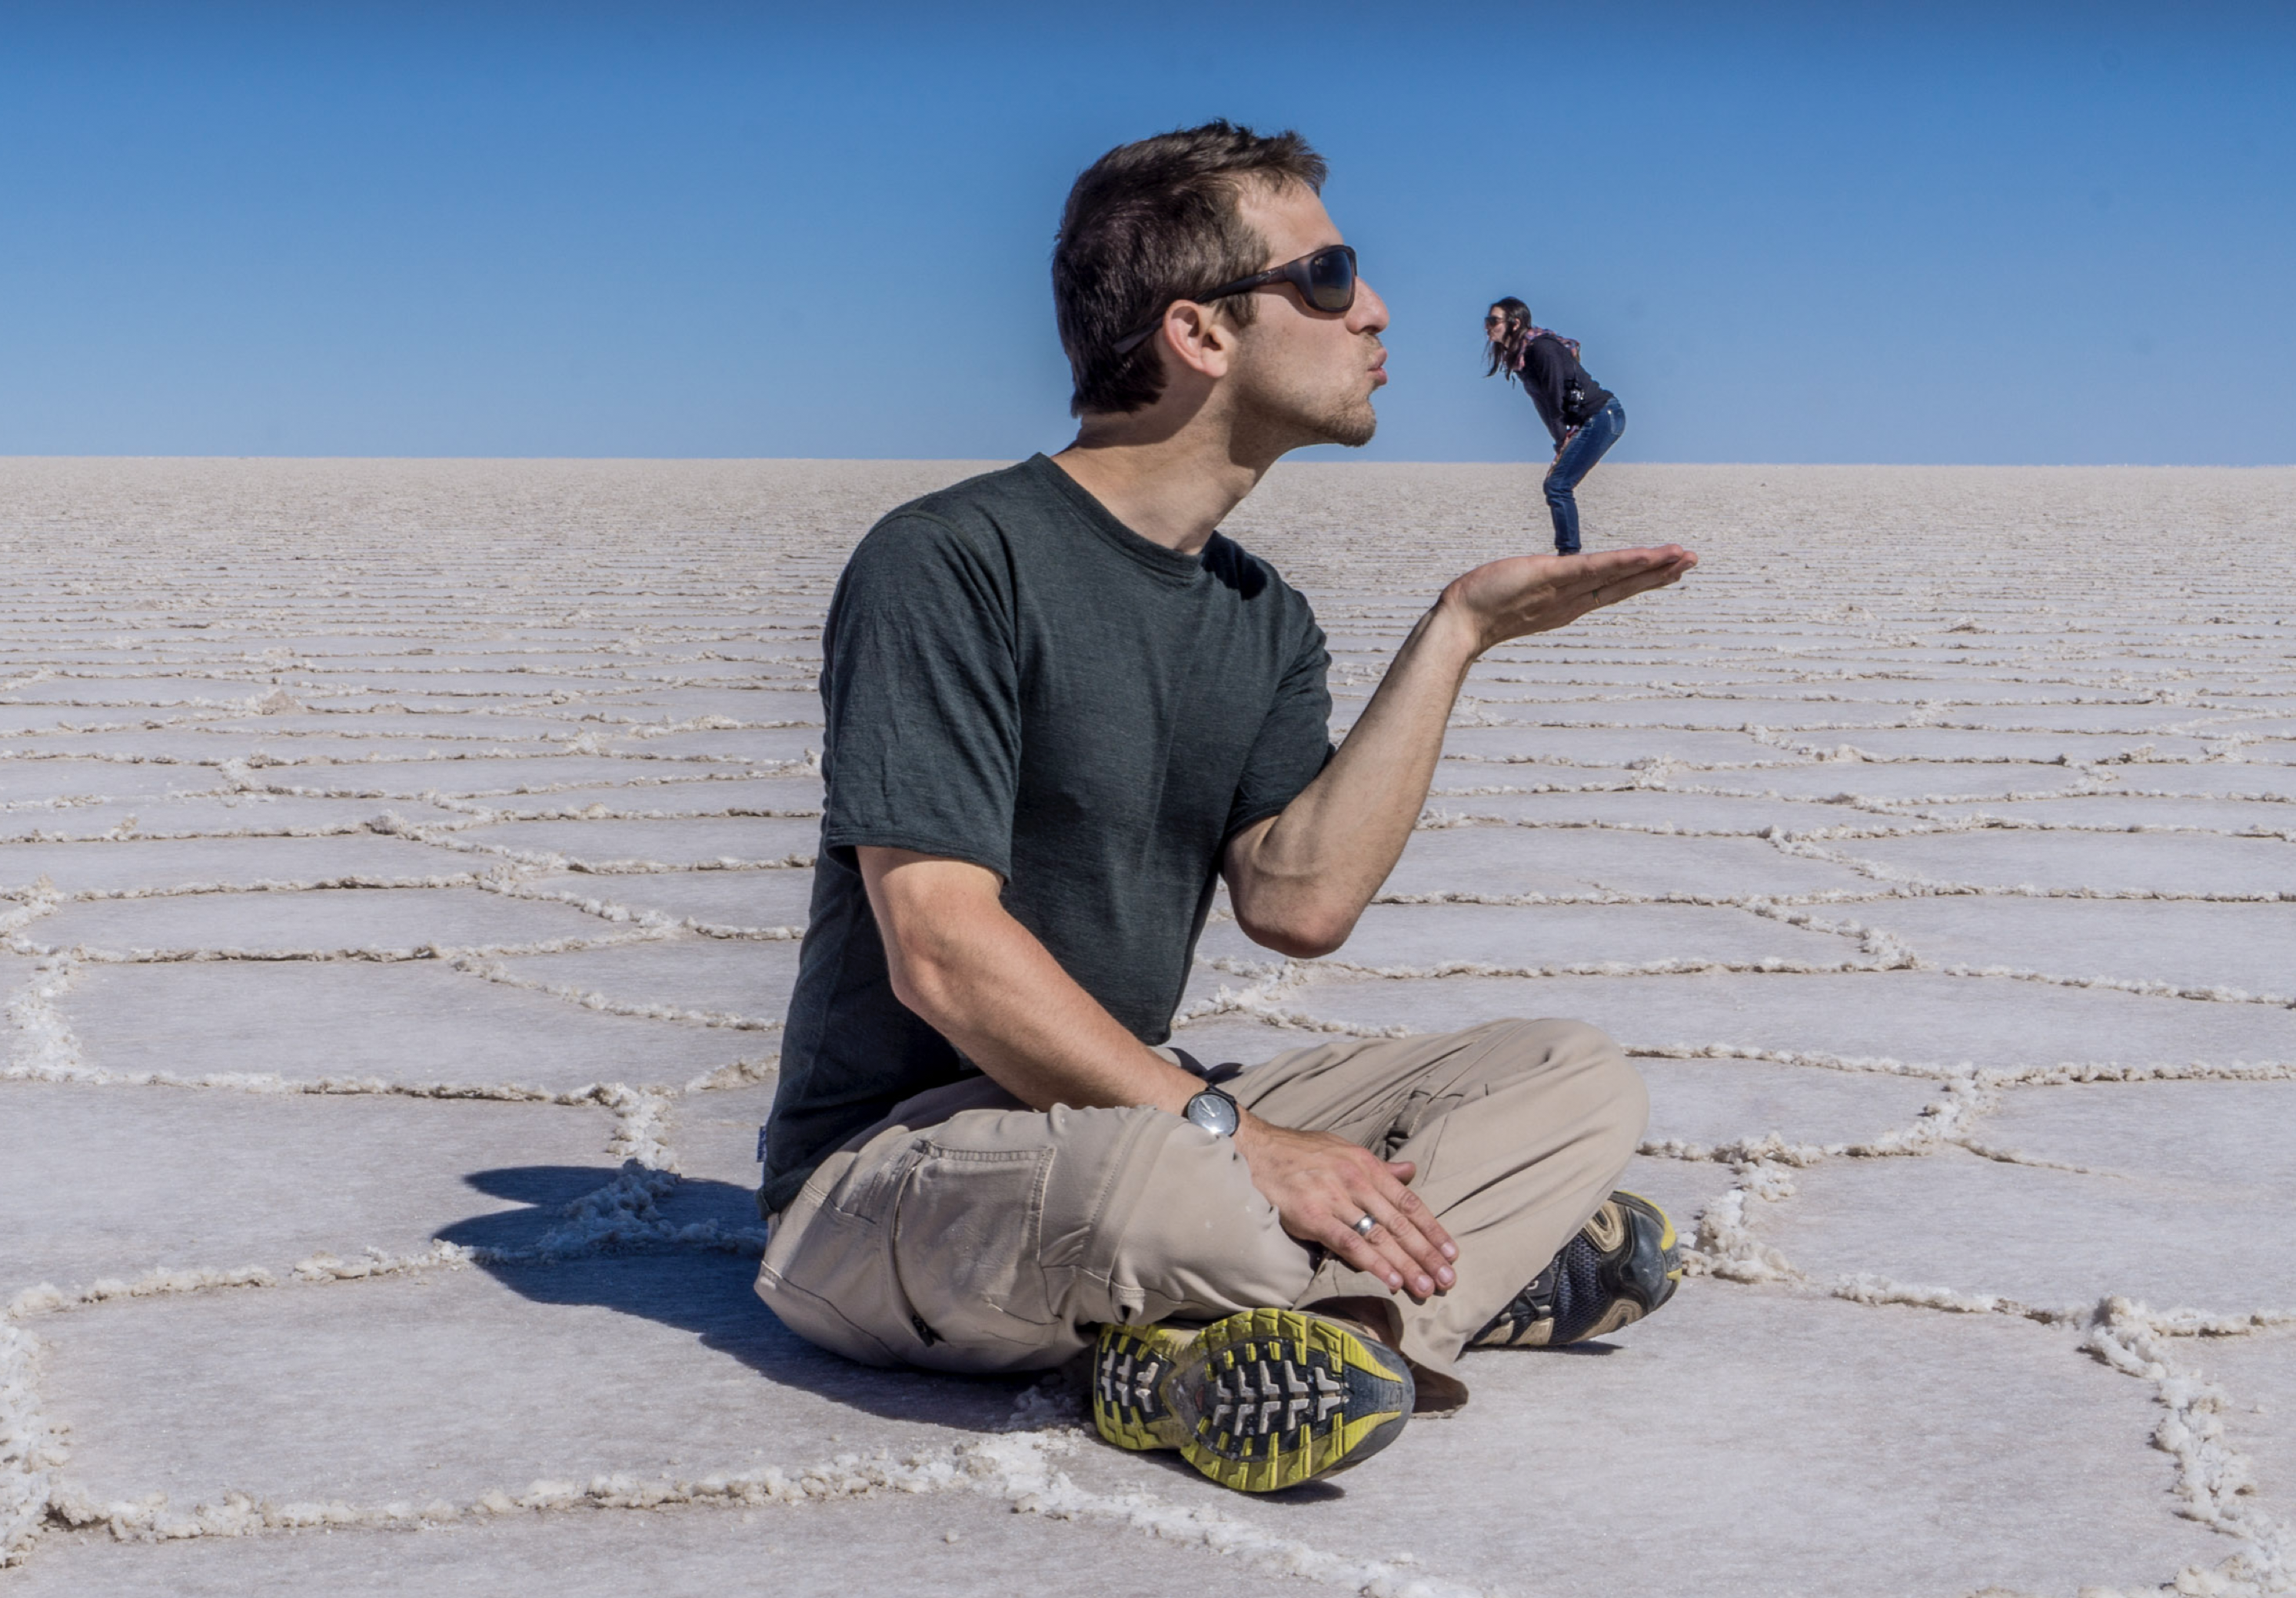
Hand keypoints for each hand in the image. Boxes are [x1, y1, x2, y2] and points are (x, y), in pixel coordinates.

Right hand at [1233, 1114, 1457, 1300]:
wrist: (1257, 1147)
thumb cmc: (1300, 1152)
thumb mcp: (1344, 1149)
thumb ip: (1379, 1167)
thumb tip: (1411, 1171)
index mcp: (1367, 1165)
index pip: (1408, 1202)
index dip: (1433, 1229)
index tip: (1452, 1253)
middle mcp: (1356, 1181)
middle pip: (1399, 1223)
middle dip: (1426, 1254)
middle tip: (1447, 1280)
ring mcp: (1334, 1198)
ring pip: (1379, 1236)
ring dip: (1405, 1264)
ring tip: (1426, 1287)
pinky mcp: (1312, 1215)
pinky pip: (1349, 1243)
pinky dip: (1372, 1263)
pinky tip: (1390, 1280)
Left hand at [1439, 543, 1696, 656]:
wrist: (1460, 622)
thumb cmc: (1482, 605)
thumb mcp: (1519, 592)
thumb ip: (1538, 588)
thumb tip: (1545, 578)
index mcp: (1568, 601)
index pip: (1613, 586)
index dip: (1642, 577)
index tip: (1670, 568)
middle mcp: (1573, 599)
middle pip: (1625, 584)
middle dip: (1660, 573)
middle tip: (1692, 560)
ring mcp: (1566, 591)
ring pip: (1617, 577)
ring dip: (1652, 566)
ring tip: (1683, 557)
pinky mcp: (1553, 579)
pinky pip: (1595, 570)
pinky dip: (1623, 563)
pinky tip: (1647, 555)